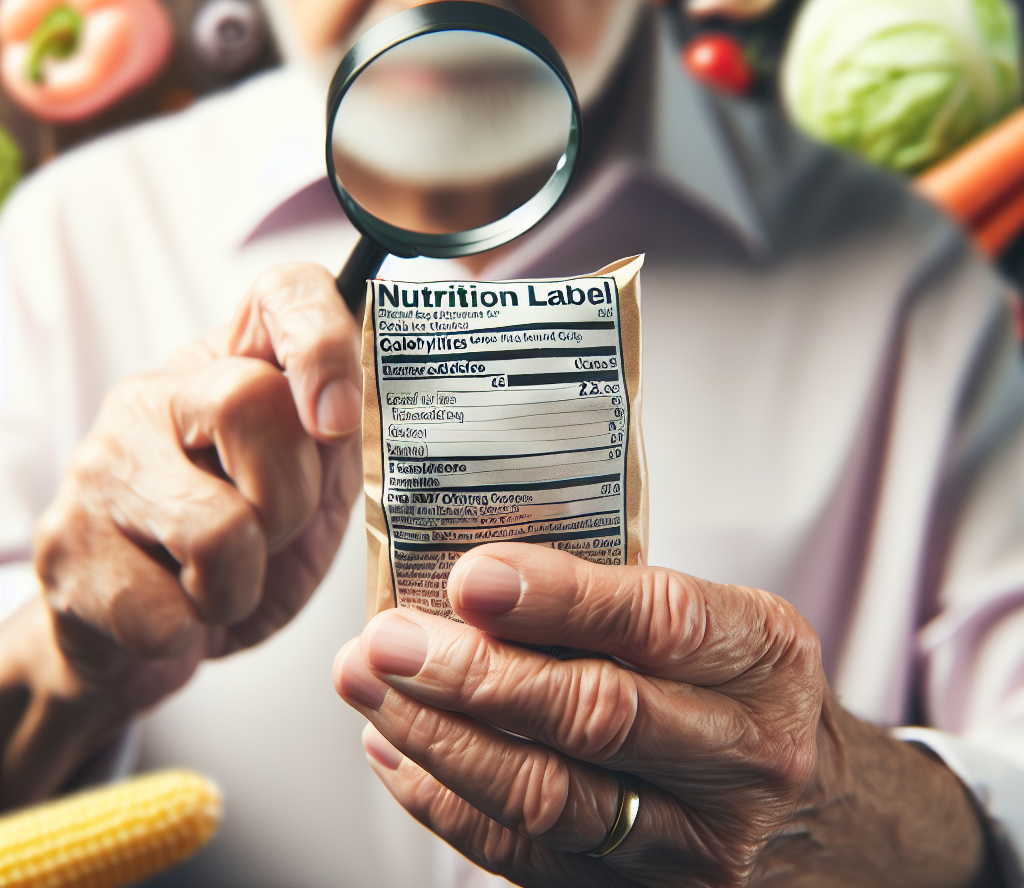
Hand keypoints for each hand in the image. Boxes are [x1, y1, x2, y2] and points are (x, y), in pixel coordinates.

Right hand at [0, 262, 361, 805]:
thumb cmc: (248, 552)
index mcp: (235, 368)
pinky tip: (173, 613)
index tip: (337, 421)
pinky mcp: (65, 546)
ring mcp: (103, 464)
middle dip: (290, 498)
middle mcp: (160, 395)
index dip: (323, 339)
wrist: (147, 634)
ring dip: (242, 583)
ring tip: (222, 582)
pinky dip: (190, 630)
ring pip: (216, 525)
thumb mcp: (315, 491)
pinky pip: (163, 609)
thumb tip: (370, 414)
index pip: (283, 292)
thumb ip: (342, 446)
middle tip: (272, 532)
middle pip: (247, 402)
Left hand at [336, 544, 995, 887]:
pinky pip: (529, 859)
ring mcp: (699, 846)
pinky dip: (448, 805)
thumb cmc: (752, 693)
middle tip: (388, 641)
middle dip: (474, 677)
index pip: (657, 622)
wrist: (829, 816)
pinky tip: (397, 753)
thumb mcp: (724, 622)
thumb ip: (620, 602)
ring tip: (370, 688)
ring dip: (440, 741)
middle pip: (594, 718)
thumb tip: (481, 581)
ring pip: (547, 799)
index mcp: (763, 658)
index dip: (558, 599)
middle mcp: (742, 757)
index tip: (472, 578)